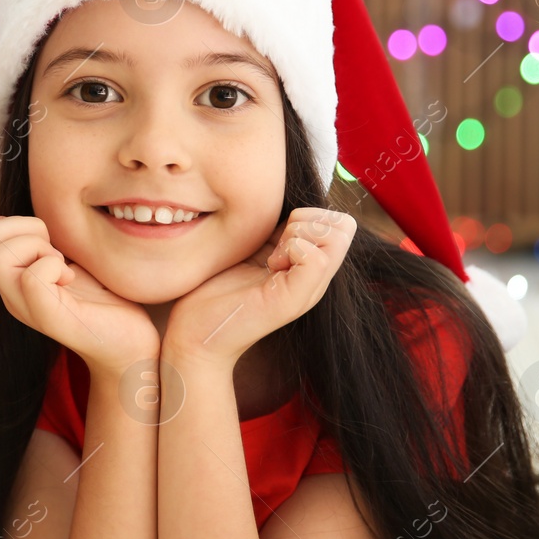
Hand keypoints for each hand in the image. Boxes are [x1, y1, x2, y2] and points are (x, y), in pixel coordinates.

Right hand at [0, 214, 158, 373]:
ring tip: (63, 267)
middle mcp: (12, 294)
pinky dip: (55, 266)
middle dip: (26, 230)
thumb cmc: (106, 301)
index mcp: (14, 279)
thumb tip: (35, 219)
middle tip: (56, 252)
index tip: (52, 243)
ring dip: (38, 248)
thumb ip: (48, 244)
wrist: (130, 345)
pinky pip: (32, 277)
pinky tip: (72, 279)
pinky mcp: (50, 318)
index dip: (20, 224)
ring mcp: (27, 308)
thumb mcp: (70, 263)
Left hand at [164, 207, 355, 366]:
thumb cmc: (214, 289)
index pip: (338, 220)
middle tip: (275, 246)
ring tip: (272, 258)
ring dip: (298, 235)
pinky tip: (269, 267)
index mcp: (306, 266)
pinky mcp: (293, 300)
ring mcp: (308, 290)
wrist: (194, 332)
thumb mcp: (251, 249)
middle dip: (307, 221)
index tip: (275, 236)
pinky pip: (316, 258)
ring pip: (335, 237)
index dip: (307, 215)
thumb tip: (285, 205)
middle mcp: (314, 279)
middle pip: (344, 225)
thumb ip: (273, 231)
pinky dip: (291, 250)